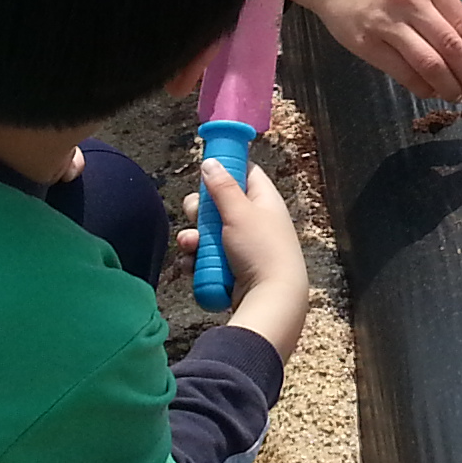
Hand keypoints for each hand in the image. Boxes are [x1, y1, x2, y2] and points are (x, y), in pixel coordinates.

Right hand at [180, 159, 310, 358]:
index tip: (206, 172)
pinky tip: (191, 265)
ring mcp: (243, 247)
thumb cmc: (260, 250)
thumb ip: (222, 187)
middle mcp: (255, 222)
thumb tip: (211, 162)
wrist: (270, 299)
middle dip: (200, 211)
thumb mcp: (240, 212)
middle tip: (195, 215)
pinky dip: (197, 260)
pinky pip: (207, 258)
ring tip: (191, 246)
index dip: (226, 170)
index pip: (246, 174)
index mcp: (264, 202)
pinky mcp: (232, 269)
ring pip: (208, 234)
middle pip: (218, 205)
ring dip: (194, 239)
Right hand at [286, 0, 461, 100]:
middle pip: (452, 48)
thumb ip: (442, 6)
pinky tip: (431, 91)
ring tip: (458, 97)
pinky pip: (402, 72)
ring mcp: (386, 23)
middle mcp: (410, 0)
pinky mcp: (366, 43)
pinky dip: (422, 86)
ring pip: (430, 64)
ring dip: (449, 87)